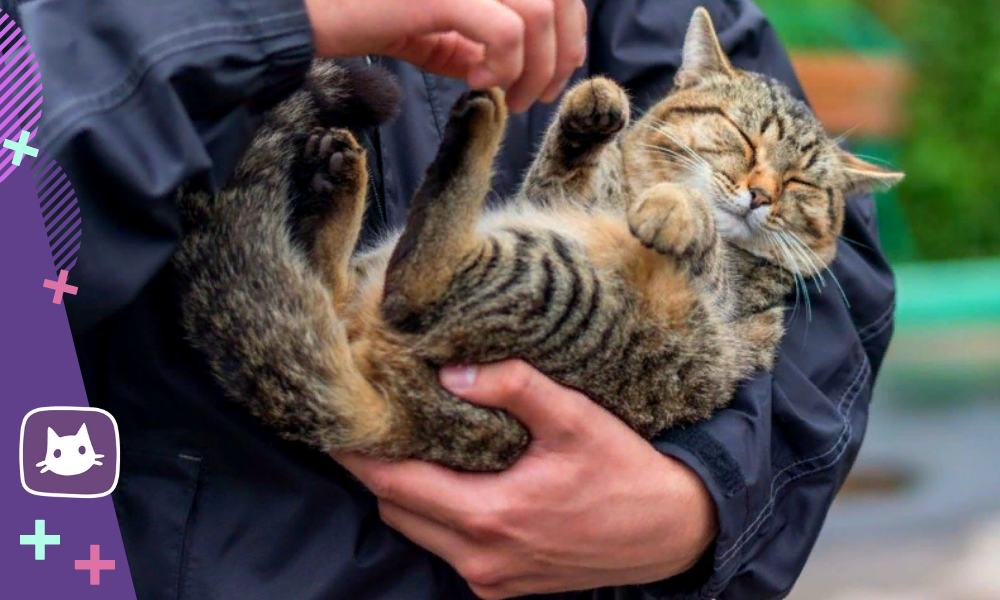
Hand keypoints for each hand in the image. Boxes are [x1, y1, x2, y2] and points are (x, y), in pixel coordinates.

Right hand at [303, 0, 587, 111]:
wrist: (306, 11)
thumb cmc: (362, 13)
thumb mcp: (433, 28)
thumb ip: (475, 39)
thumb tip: (512, 68)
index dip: (568, 31)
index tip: (549, 75)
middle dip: (561, 54)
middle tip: (533, 97)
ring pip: (541, 16)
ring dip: (534, 69)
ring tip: (503, 96)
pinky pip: (507, 31)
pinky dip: (503, 67)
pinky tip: (475, 82)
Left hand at [335, 360, 718, 598]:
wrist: (670, 532)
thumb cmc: (624, 473)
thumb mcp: (574, 418)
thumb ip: (513, 387)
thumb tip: (450, 372)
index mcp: (491, 517)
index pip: (395, 486)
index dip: (358, 457)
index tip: (336, 426)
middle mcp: (482, 558)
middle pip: (397, 512)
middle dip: (376, 473)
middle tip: (372, 428)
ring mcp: (491, 579)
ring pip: (419, 534)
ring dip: (405, 496)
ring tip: (408, 449)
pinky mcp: (503, 588)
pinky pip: (448, 550)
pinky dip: (435, 518)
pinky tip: (451, 483)